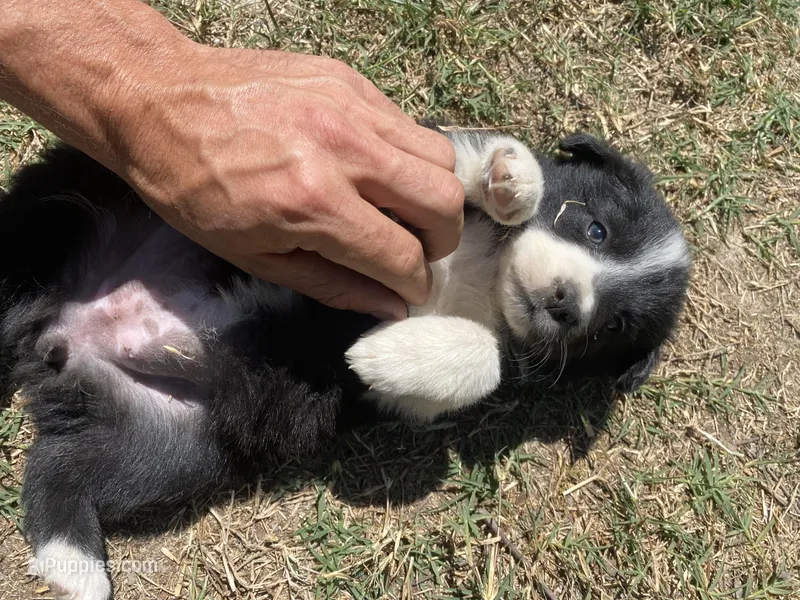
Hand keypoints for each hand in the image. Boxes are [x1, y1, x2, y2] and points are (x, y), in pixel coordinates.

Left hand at [113, 46, 462, 318]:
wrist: (156, 99)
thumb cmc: (192, 188)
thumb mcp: (253, 256)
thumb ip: (332, 284)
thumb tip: (389, 306)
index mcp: (314, 203)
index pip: (402, 256)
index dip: (414, 286)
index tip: (409, 292)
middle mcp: (344, 150)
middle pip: (443, 202)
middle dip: (442, 243)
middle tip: (417, 253)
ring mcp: (352, 106)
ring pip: (440, 157)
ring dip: (433, 196)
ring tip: (402, 211)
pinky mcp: (350, 79)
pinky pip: (408, 125)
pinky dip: (406, 158)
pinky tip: (375, 171)